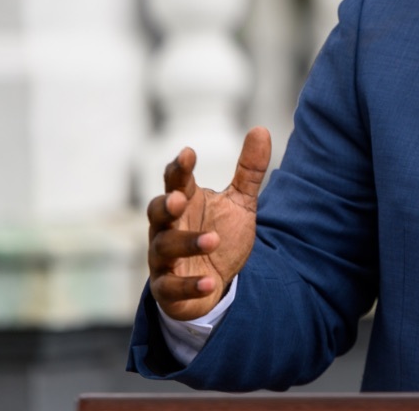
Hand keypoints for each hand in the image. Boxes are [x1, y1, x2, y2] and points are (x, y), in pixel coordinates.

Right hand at [147, 127, 271, 320]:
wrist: (214, 283)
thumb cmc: (221, 235)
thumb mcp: (240, 203)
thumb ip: (249, 170)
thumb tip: (261, 129)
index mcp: (184, 202)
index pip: (176, 181)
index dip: (179, 167)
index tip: (189, 153)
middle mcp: (167, 227)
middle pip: (157, 211)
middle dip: (166, 204)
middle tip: (180, 199)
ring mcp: (163, 259)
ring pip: (164, 247)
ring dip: (186, 243)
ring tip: (213, 240)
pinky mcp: (167, 289)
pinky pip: (170, 287)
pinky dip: (189, 285)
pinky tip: (209, 282)